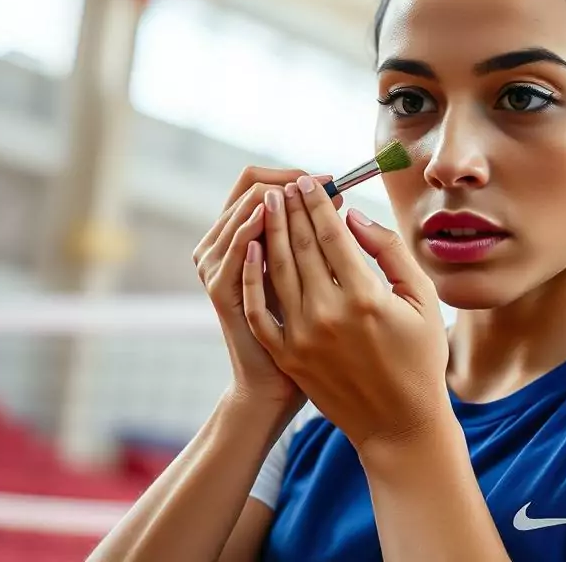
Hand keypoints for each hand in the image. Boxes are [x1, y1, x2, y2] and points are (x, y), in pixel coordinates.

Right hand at [192, 167, 340, 413]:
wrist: (279, 388)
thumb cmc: (310, 339)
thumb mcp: (313, 285)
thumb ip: (321, 246)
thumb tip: (345, 208)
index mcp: (254, 241)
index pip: (264, 184)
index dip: (297, 177)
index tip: (332, 179)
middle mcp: (231, 248)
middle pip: (248, 190)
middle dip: (287, 184)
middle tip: (318, 183)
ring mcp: (221, 270)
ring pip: (236, 217)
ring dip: (265, 201)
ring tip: (293, 193)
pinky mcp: (222, 296)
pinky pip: (228, 259)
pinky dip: (244, 236)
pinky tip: (265, 222)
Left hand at [246, 176, 448, 451]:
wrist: (399, 425)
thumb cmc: (420, 359)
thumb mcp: (422, 300)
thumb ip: (390, 253)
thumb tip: (353, 217)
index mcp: (365, 298)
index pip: (332, 235)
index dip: (319, 203)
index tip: (312, 181)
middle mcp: (328, 314)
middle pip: (301, 246)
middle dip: (293, 209)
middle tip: (288, 185)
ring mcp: (302, 337)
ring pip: (278, 270)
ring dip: (271, 232)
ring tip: (269, 204)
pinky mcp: (288, 355)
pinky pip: (261, 309)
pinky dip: (253, 277)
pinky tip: (251, 251)